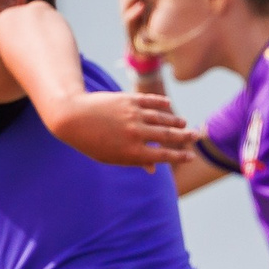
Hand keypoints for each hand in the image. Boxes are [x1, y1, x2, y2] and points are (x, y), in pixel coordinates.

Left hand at [50, 91, 194, 169]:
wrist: (72, 118)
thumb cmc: (91, 142)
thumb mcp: (111, 157)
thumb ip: (134, 161)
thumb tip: (154, 168)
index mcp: (132, 153)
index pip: (163, 155)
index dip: (179, 156)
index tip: (190, 156)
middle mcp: (136, 134)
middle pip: (167, 136)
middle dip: (184, 137)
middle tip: (196, 136)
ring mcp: (133, 116)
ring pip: (161, 118)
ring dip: (175, 120)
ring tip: (184, 122)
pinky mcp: (128, 100)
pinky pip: (149, 102)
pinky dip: (161, 104)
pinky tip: (168, 105)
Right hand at [117, 0, 157, 68]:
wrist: (155, 51)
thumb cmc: (153, 23)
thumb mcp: (151, 1)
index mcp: (131, 0)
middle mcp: (127, 10)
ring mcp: (128, 22)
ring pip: (125, 5)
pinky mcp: (132, 34)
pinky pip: (130, 22)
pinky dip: (134, 13)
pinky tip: (141, 6)